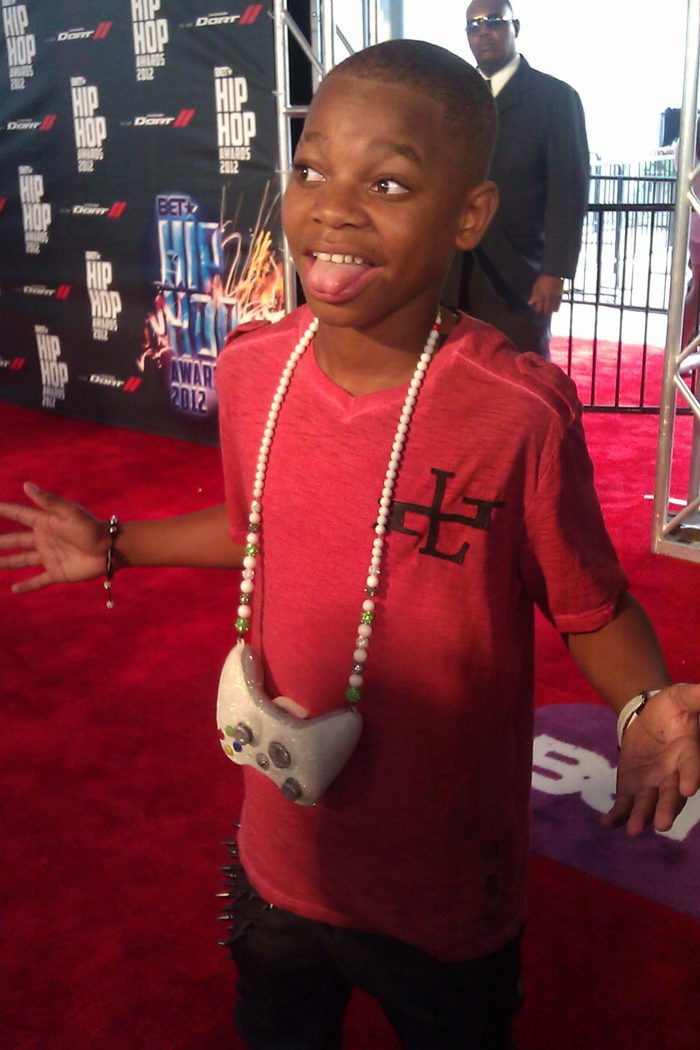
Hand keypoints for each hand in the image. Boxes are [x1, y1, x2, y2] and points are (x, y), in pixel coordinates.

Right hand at [0, 482, 107, 592]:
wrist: (110, 549)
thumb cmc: (91, 528)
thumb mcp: (68, 512)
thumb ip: (47, 501)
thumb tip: (26, 485)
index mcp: (45, 522)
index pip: (18, 515)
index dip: (3, 510)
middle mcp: (43, 540)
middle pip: (14, 540)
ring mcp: (49, 557)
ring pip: (21, 561)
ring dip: (5, 562)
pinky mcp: (57, 573)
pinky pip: (38, 580)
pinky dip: (27, 586)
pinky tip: (13, 589)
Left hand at [528, 275, 563, 314]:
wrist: (553, 273)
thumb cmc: (543, 280)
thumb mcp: (536, 286)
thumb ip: (533, 295)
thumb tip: (530, 303)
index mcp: (541, 295)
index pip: (539, 307)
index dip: (538, 311)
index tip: (538, 312)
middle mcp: (548, 297)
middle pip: (547, 309)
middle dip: (545, 313)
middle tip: (544, 314)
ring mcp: (555, 296)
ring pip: (554, 308)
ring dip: (551, 311)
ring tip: (549, 312)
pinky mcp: (560, 295)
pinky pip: (559, 303)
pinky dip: (557, 307)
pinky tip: (555, 309)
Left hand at [601, 683, 699, 835]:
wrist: (648, 716)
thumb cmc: (672, 708)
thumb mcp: (683, 697)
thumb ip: (698, 697)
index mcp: (689, 753)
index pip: (692, 766)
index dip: (691, 776)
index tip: (689, 789)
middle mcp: (673, 775)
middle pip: (671, 796)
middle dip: (666, 809)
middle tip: (662, 825)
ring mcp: (652, 784)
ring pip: (648, 804)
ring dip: (641, 818)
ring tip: (633, 831)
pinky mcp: (633, 787)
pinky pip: (625, 804)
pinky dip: (617, 815)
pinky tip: (606, 823)